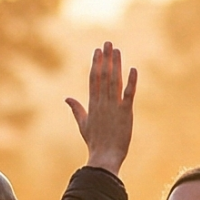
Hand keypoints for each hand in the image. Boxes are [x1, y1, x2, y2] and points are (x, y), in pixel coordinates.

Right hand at [66, 42, 136, 174]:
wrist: (104, 157)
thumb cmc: (94, 143)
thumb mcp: (83, 124)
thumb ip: (76, 109)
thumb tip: (67, 98)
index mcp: (92, 104)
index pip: (93, 79)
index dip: (96, 63)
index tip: (98, 51)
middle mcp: (102, 102)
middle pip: (103, 75)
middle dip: (106, 58)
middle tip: (108, 43)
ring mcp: (114, 106)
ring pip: (114, 81)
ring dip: (116, 64)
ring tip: (117, 50)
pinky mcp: (125, 112)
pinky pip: (129, 94)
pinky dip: (131, 81)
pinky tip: (133, 69)